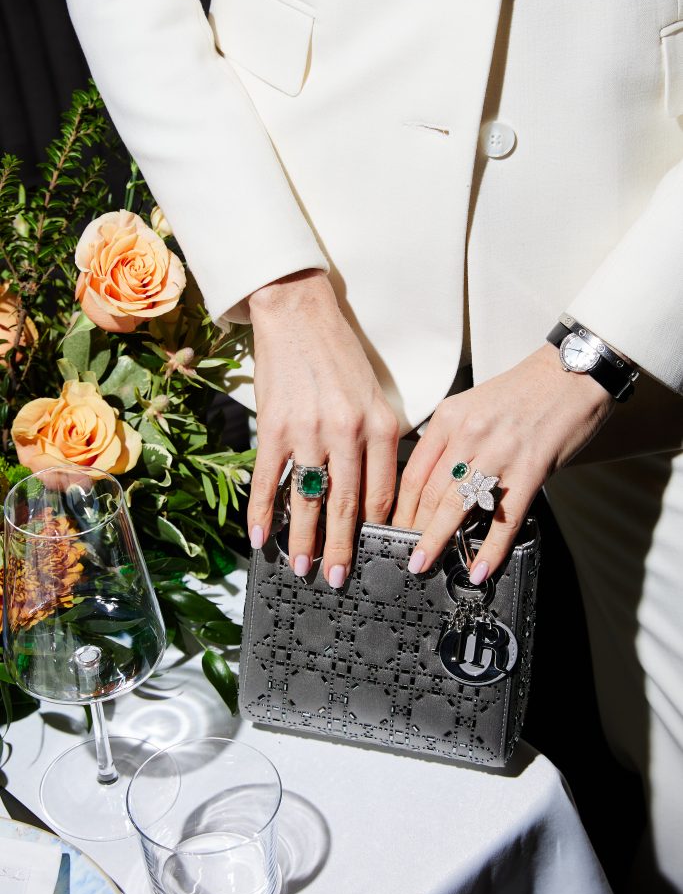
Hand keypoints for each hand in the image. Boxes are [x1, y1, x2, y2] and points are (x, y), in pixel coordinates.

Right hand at [246, 269, 398, 586]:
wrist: (299, 313)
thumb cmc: (341, 355)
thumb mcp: (376, 395)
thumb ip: (380, 441)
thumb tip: (373, 495)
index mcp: (382, 426)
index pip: (383, 494)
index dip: (377, 530)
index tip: (375, 556)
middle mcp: (348, 432)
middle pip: (346, 506)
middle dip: (341, 550)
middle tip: (336, 580)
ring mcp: (308, 431)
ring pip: (307, 500)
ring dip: (303, 540)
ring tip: (301, 568)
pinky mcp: (273, 427)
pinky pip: (267, 480)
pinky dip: (262, 513)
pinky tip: (259, 539)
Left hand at [392, 344, 614, 582]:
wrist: (574, 372)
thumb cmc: (526, 390)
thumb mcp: (474, 405)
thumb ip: (453, 440)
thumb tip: (437, 483)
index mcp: (450, 417)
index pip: (414, 471)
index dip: (400, 507)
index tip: (393, 527)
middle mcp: (469, 434)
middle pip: (429, 492)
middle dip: (412, 530)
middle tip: (405, 554)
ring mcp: (499, 453)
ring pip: (457, 506)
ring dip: (437, 541)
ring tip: (424, 564)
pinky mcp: (531, 470)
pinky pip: (504, 518)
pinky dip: (490, 549)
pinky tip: (480, 568)